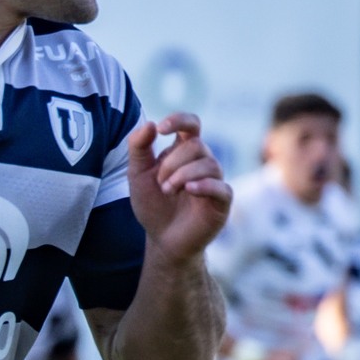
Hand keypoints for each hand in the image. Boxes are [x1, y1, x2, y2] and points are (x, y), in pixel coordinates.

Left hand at [126, 111, 230, 265]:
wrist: (162, 239)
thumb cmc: (153, 204)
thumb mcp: (138, 175)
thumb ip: (139, 148)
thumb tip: (149, 124)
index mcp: (184, 152)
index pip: (191, 125)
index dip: (179, 120)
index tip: (161, 128)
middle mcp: (202, 162)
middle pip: (196, 145)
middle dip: (173, 162)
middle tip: (160, 183)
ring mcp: (215, 181)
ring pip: (208, 164)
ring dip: (182, 175)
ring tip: (167, 191)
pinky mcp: (222, 202)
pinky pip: (221, 187)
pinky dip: (204, 186)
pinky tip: (189, 190)